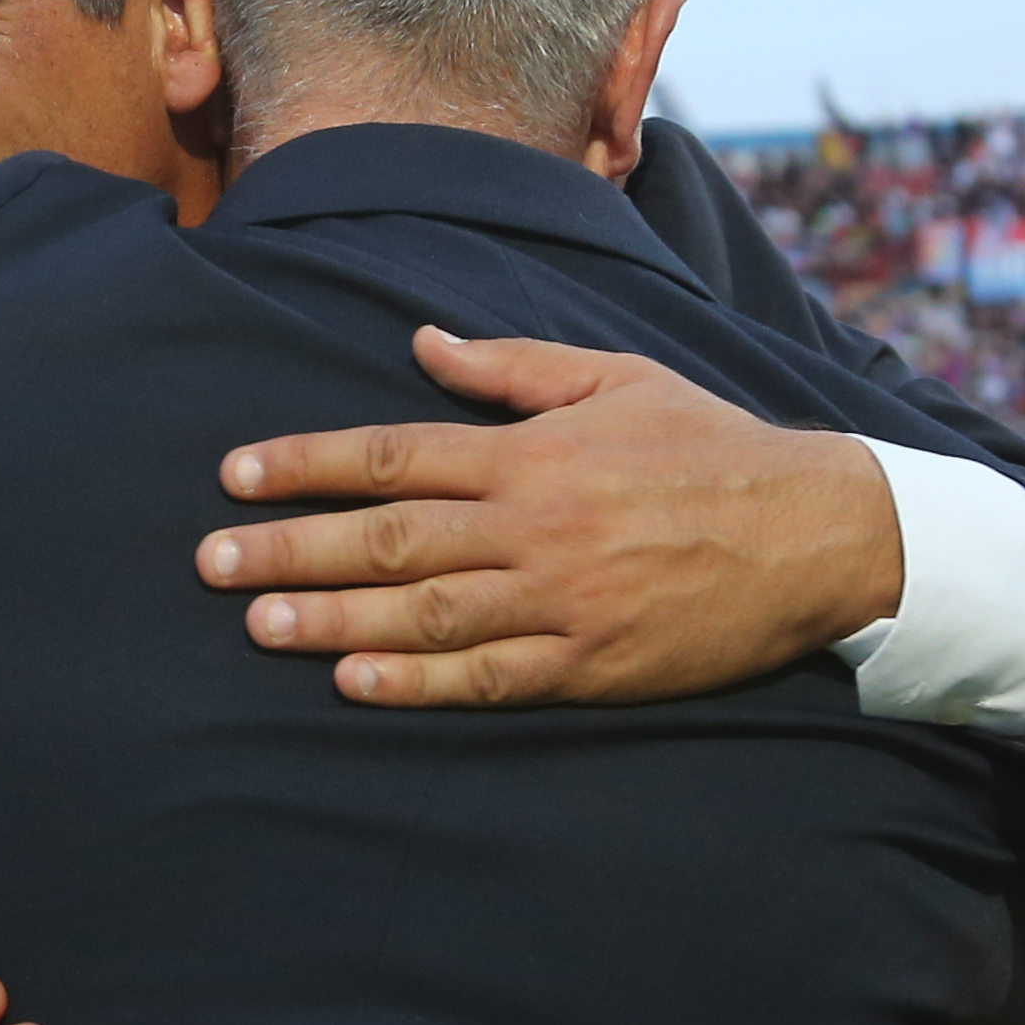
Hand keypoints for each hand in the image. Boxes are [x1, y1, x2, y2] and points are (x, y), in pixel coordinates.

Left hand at [196, 327, 901, 706]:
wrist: (815, 531)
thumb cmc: (713, 446)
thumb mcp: (617, 377)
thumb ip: (512, 367)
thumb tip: (420, 343)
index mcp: (531, 452)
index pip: (393, 454)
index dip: (306, 464)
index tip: (234, 475)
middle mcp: (531, 525)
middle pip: (387, 537)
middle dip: (289, 546)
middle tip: (209, 561)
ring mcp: (558, 600)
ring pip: (422, 612)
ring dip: (331, 618)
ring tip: (256, 624)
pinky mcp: (590, 664)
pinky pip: (488, 677)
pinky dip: (417, 681)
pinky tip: (354, 681)